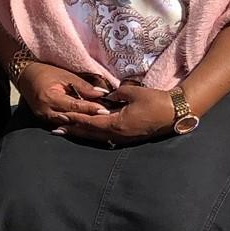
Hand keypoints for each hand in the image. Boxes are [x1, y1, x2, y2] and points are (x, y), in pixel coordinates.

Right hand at [17, 62, 115, 129]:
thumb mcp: (66, 76)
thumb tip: (102, 93)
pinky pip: (62, 123)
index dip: (91, 109)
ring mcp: (43, 117)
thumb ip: (83, 87)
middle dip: (90, 118)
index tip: (105, 111)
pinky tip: (86, 122)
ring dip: (83, 122)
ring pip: (68, 123)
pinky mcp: (44, 119)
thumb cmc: (46, 72)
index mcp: (50, 98)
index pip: (75, 106)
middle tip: (106, 118)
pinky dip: (74, 122)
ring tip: (99, 121)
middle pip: (72, 118)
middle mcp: (46, 111)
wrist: (25, 75)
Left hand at [62, 82, 177, 145]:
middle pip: (90, 134)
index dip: (74, 119)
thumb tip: (106, 96)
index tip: (60, 117)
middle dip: (72, 131)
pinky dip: (95, 135)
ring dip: (82, 134)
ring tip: (68, 132)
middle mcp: (117, 134)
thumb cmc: (155, 101)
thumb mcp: (133, 92)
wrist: (174, 113)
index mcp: (116, 123)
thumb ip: (116, 94)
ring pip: (97, 137)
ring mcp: (123, 138)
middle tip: (56, 130)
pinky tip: (90, 133)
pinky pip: (107, 137)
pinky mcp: (129, 138)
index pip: (90, 122)